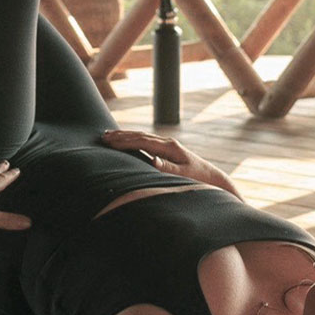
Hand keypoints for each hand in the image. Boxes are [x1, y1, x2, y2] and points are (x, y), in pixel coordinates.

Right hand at [100, 129, 231, 192]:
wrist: (211, 177)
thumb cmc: (198, 178)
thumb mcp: (184, 175)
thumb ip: (168, 168)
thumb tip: (153, 160)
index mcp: (169, 147)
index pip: (143, 141)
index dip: (125, 141)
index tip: (110, 142)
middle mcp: (167, 143)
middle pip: (140, 135)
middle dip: (121, 135)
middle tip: (103, 136)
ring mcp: (167, 144)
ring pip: (142, 136)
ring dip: (125, 136)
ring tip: (108, 136)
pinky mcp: (166, 149)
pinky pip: (145, 141)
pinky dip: (133, 140)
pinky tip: (124, 141)